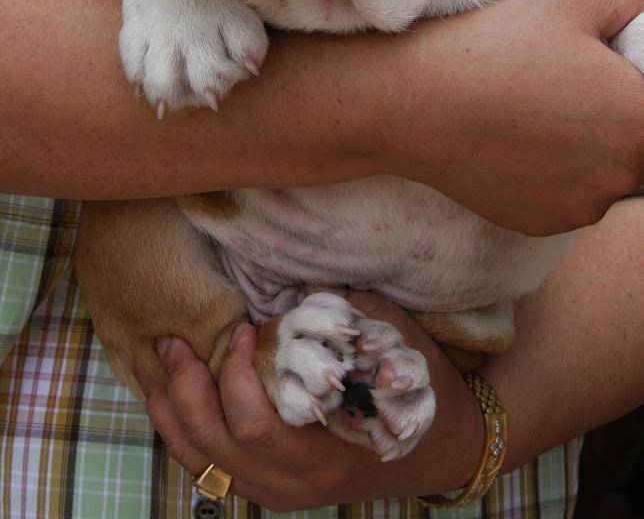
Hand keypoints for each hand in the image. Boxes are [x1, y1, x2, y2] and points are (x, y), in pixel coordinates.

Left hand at [132, 293, 482, 510]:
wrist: (443, 448)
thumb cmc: (420, 390)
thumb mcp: (395, 345)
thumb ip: (347, 319)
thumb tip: (296, 290)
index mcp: (328, 450)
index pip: (258, 427)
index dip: (235, 376)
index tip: (242, 328)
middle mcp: (296, 483)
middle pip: (217, 447)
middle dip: (186, 390)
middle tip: (173, 341)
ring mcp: (281, 492)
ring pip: (205, 465)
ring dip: (172, 414)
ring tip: (158, 365)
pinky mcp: (272, 490)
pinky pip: (212, 471)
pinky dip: (183, 435)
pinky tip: (171, 399)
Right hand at [384, 0, 643, 234]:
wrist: (414, 103)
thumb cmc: (495, 47)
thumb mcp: (574, 0)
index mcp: (641, 122)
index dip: (635, 89)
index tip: (607, 74)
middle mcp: (621, 179)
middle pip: (640, 148)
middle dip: (619, 119)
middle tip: (571, 87)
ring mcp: (581, 209)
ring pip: (606, 177)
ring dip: (590, 151)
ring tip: (539, 112)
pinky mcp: (544, 226)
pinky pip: (569, 199)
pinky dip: (556, 176)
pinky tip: (520, 143)